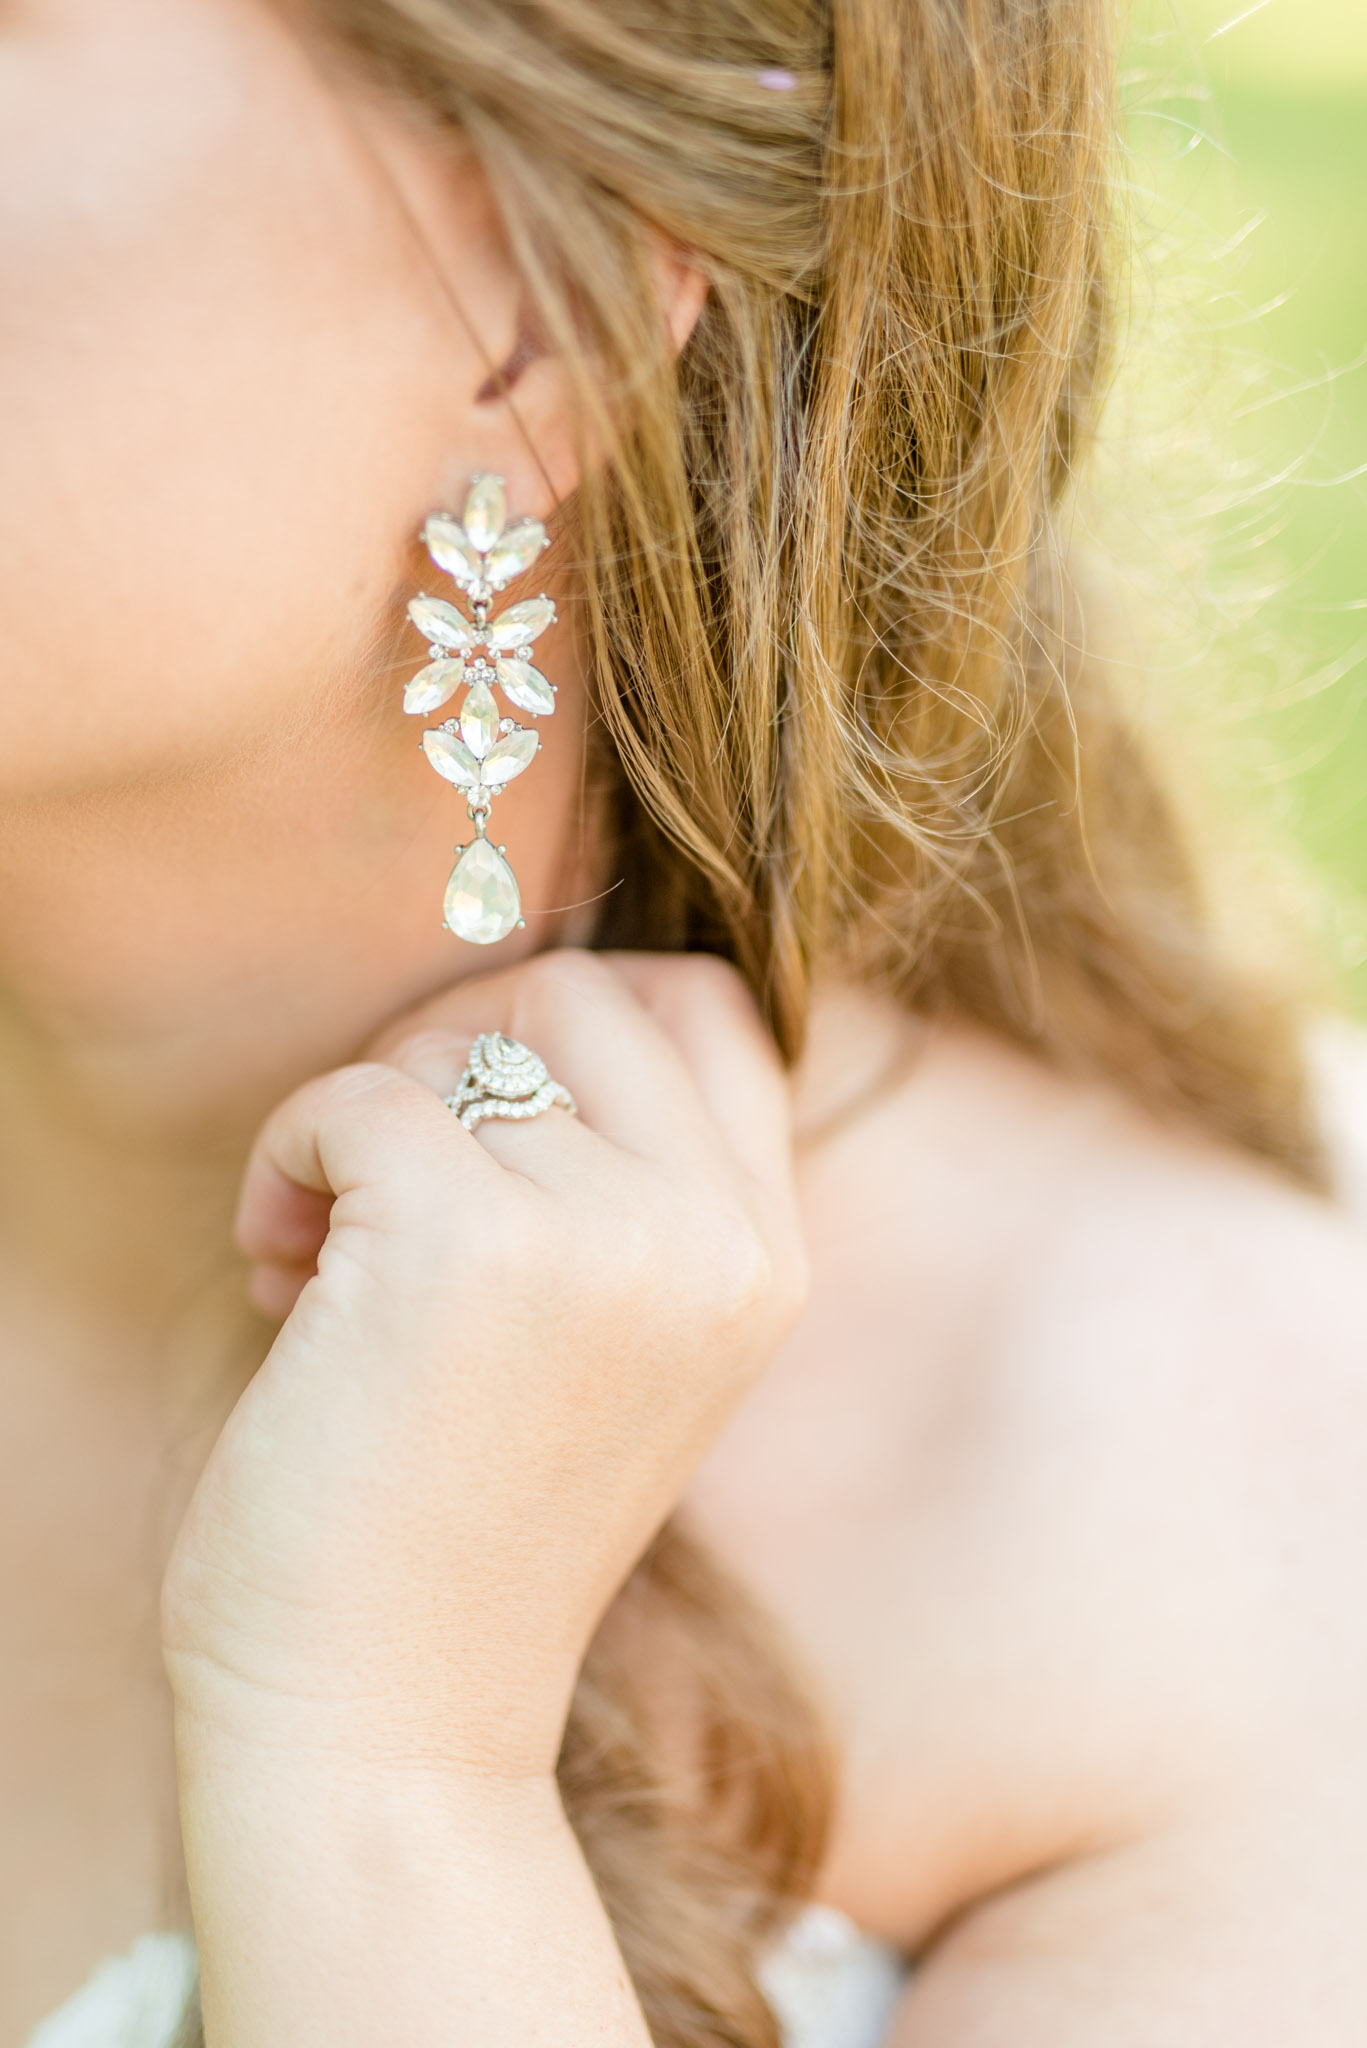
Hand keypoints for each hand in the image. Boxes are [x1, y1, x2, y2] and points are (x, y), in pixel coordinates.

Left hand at [161, 949, 805, 1779]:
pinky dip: (287, 1157)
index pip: (711, 1010)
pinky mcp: (468, 1241)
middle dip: (454, 1041)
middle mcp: (716, 1234)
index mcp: (767, 1256)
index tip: (483, 1100)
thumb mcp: (619, 1346)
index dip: (576, 1017)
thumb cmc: (471, 1527)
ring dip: (361, 1116)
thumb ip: (622, 1190)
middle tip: (384, 1164)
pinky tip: (274, 1265)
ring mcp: (607, 1233)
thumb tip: (504, 1018)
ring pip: (455, 1038)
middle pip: (584, 988)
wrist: (391, 1719)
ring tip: (319, 1245)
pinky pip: (352, 1101)